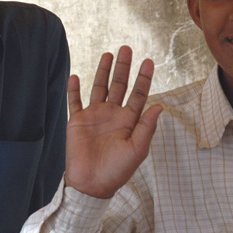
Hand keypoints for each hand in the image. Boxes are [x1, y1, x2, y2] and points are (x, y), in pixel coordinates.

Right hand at [64, 46, 161, 198]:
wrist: (91, 183)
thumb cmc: (116, 170)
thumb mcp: (137, 149)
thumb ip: (147, 127)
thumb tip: (159, 105)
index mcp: (129, 121)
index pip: (138, 94)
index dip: (143, 78)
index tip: (148, 61)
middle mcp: (112, 115)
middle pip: (119, 85)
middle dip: (123, 67)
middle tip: (127, 48)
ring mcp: (94, 116)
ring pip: (99, 87)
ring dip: (103, 71)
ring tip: (107, 54)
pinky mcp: (78, 121)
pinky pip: (75, 101)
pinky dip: (74, 89)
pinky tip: (75, 76)